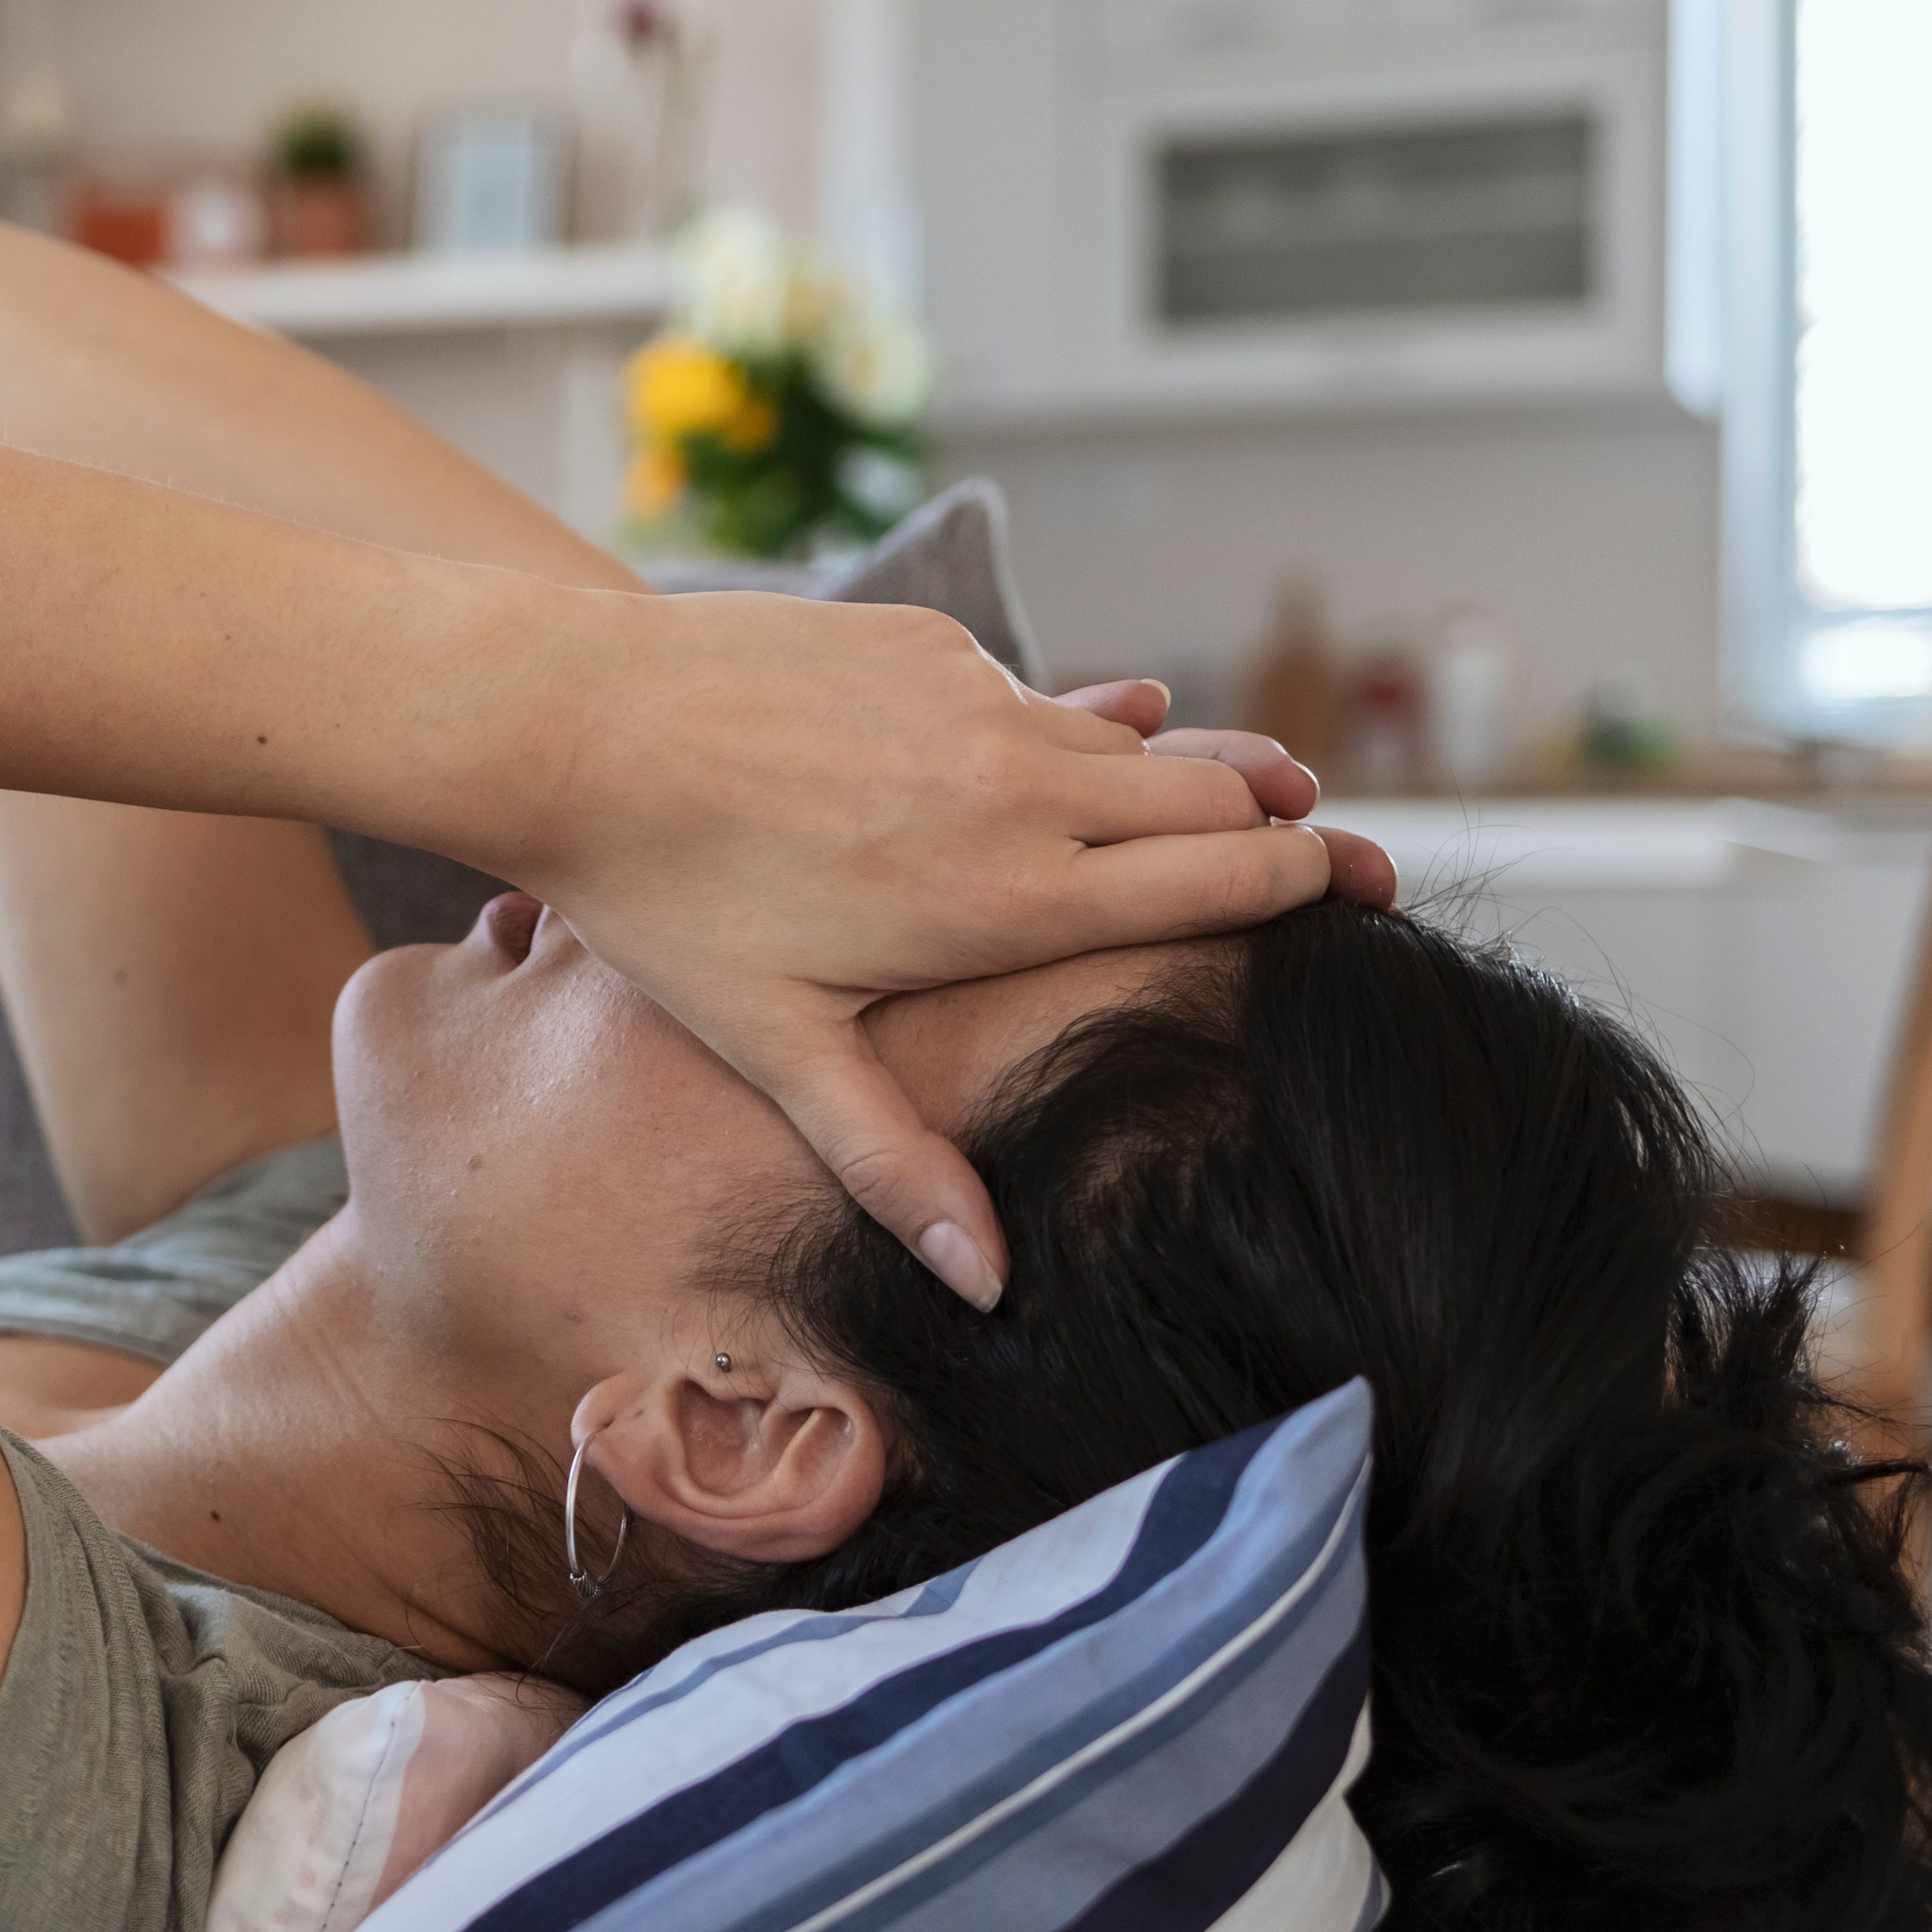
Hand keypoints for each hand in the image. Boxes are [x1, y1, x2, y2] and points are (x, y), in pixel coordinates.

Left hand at [498, 594, 1391, 1309]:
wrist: (574, 722)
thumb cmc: (665, 898)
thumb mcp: (779, 1046)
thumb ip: (892, 1160)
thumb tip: (985, 1285)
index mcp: (1010, 896)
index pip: (1218, 881)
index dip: (1302, 884)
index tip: (1357, 897)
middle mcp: (1023, 785)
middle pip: (1214, 796)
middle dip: (1286, 825)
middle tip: (1345, 855)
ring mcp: (981, 701)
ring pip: (1138, 735)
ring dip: (1195, 768)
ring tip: (1258, 792)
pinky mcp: (931, 646)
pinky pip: (1037, 692)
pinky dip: (1074, 724)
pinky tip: (1098, 736)